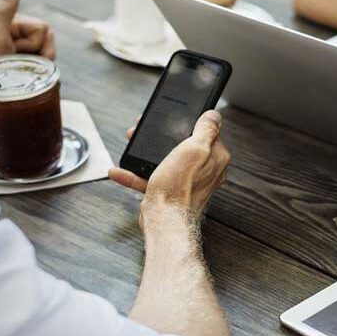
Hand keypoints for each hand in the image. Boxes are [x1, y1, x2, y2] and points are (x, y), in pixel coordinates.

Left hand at [0, 0, 55, 111]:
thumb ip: (6, 10)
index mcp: (16, 24)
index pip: (44, 29)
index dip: (33, 42)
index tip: (13, 49)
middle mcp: (22, 35)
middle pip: (49, 40)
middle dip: (39, 54)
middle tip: (17, 61)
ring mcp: (26, 51)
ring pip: (50, 54)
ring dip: (38, 65)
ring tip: (20, 70)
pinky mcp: (28, 66)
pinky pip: (47, 67)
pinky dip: (40, 73)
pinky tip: (26, 76)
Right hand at [109, 111, 231, 216]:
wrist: (165, 220)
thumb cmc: (181, 187)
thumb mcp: (195, 148)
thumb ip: (207, 129)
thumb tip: (214, 115)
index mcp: (215, 158)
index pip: (207, 133)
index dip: (189, 123)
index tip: (175, 118)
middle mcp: (204, 171)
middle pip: (182, 145)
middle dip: (162, 137)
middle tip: (147, 129)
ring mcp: (186, 182)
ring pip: (164, 160)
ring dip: (145, 152)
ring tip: (131, 143)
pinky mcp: (169, 192)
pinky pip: (151, 178)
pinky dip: (135, 174)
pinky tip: (121, 170)